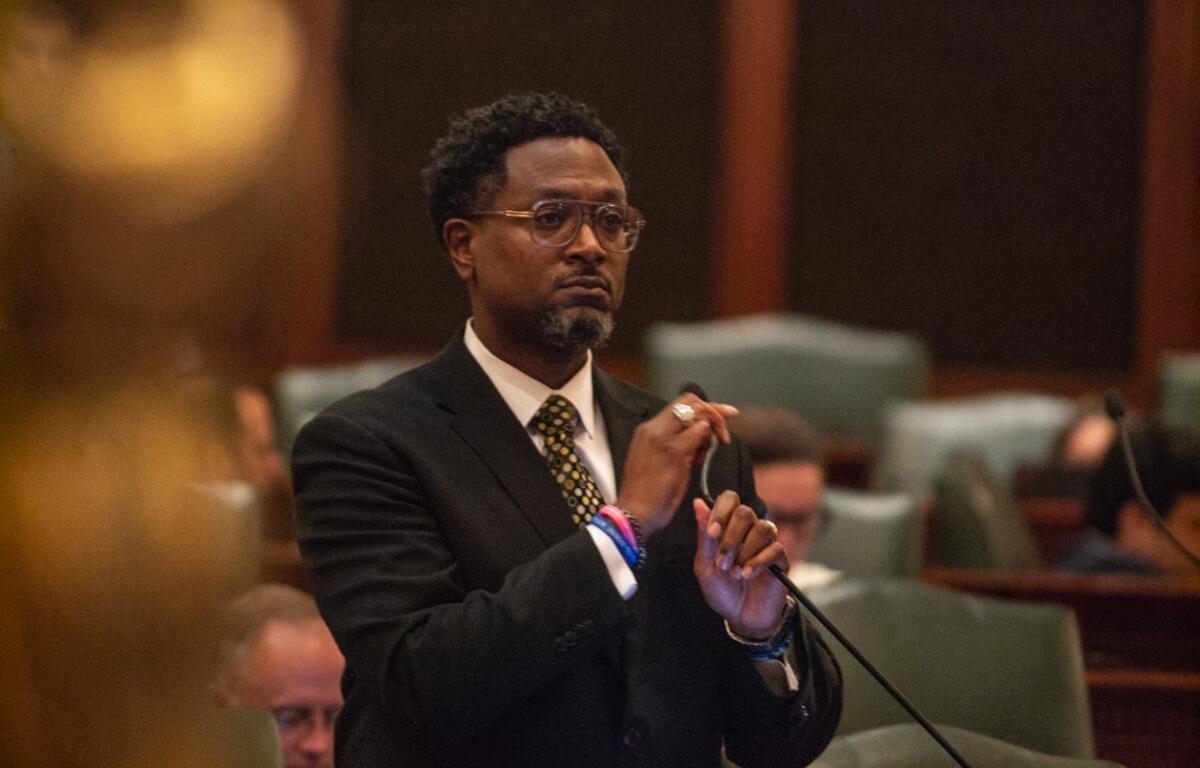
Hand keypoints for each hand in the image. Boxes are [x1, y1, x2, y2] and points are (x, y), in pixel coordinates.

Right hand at [616, 395, 737, 535]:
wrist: (633, 513)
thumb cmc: (644, 494)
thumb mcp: (653, 460)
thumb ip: (671, 444)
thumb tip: (696, 437)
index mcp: (647, 430)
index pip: (679, 405)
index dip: (704, 408)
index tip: (721, 416)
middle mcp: (653, 428)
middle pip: (691, 401)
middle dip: (714, 412)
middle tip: (724, 432)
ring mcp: (663, 437)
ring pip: (698, 414)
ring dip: (710, 431)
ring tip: (702, 455)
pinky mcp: (674, 451)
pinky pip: (700, 432)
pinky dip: (707, 443)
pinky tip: (698, 461)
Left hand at [693, 492, 789, 638]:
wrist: (741, 618)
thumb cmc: (722, 590)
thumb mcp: (705, 565)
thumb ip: (704, 536)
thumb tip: (698, 502)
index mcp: (729, 527)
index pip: (730, 499)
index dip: (721, 510)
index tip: (712, 533)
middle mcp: (749, 531)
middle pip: (745, 512)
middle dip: (730, 536)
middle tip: (721, 562)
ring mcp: (767, 544)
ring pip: (762, 528)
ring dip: (744, 551)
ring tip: (734, 573)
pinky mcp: (781, 560)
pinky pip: (775, 549)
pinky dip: (758, 562)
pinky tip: (747, 575)